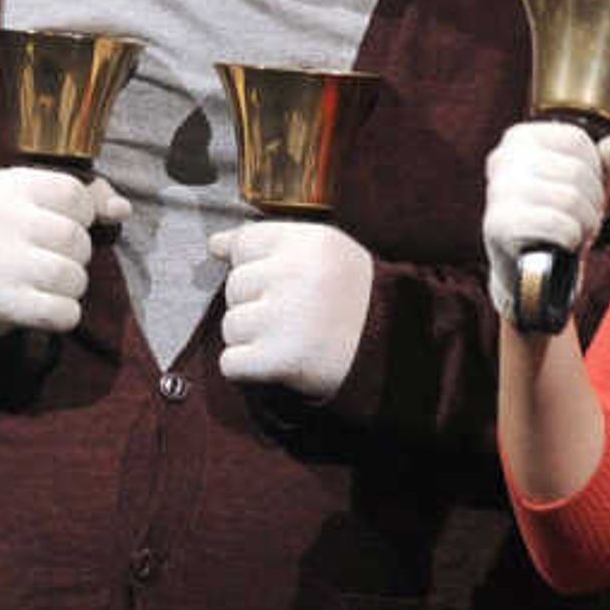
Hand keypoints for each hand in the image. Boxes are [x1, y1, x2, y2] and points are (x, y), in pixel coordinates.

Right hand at [0, 163, 127, 337]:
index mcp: (3, 186)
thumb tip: (121, 209)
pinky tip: (48, 308)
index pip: (72, 192)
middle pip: (74, 237)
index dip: (83, 213)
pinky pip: (60, 313)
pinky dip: (65, 315)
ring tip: (53, 285)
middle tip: (56, 259)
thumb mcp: (30, 202)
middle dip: (78, 254)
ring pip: (71, 276)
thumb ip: (81, 198)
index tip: (66, 224)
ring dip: (73, 286)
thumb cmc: (3, 237)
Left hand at [210, 216, 373, 397]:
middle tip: (297, 315)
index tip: (286, 283)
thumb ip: (268, 242)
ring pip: (230, 326)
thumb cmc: (351, 298)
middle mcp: (296, 275)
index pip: (245, 244)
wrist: (394, 352)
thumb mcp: (323, 253)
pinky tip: (281, 362)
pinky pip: (230, 362)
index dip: (259, 266)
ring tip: (293, 338)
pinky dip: (249, 368)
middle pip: (234, 286)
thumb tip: (215, 245)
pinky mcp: (281, 359)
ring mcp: (287, 318)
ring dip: (253, 338)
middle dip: (256, 304)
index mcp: (311, 241)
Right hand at [481, 120, 609, 324]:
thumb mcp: (587, 188)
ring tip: (575, 232)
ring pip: (570, 198)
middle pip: (576, 170)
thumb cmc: (560, 219)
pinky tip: (562, 244)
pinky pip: (558, 225)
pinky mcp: (498, 225)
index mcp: (520, 139)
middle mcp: (503, 159)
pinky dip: (571, 239)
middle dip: (592, 201)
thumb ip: (606, 164)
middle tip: (583, 219)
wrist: (531, 271)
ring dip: (584, 223)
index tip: (584, 191)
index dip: (595, 170)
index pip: (576, 140)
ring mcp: (498, 192)